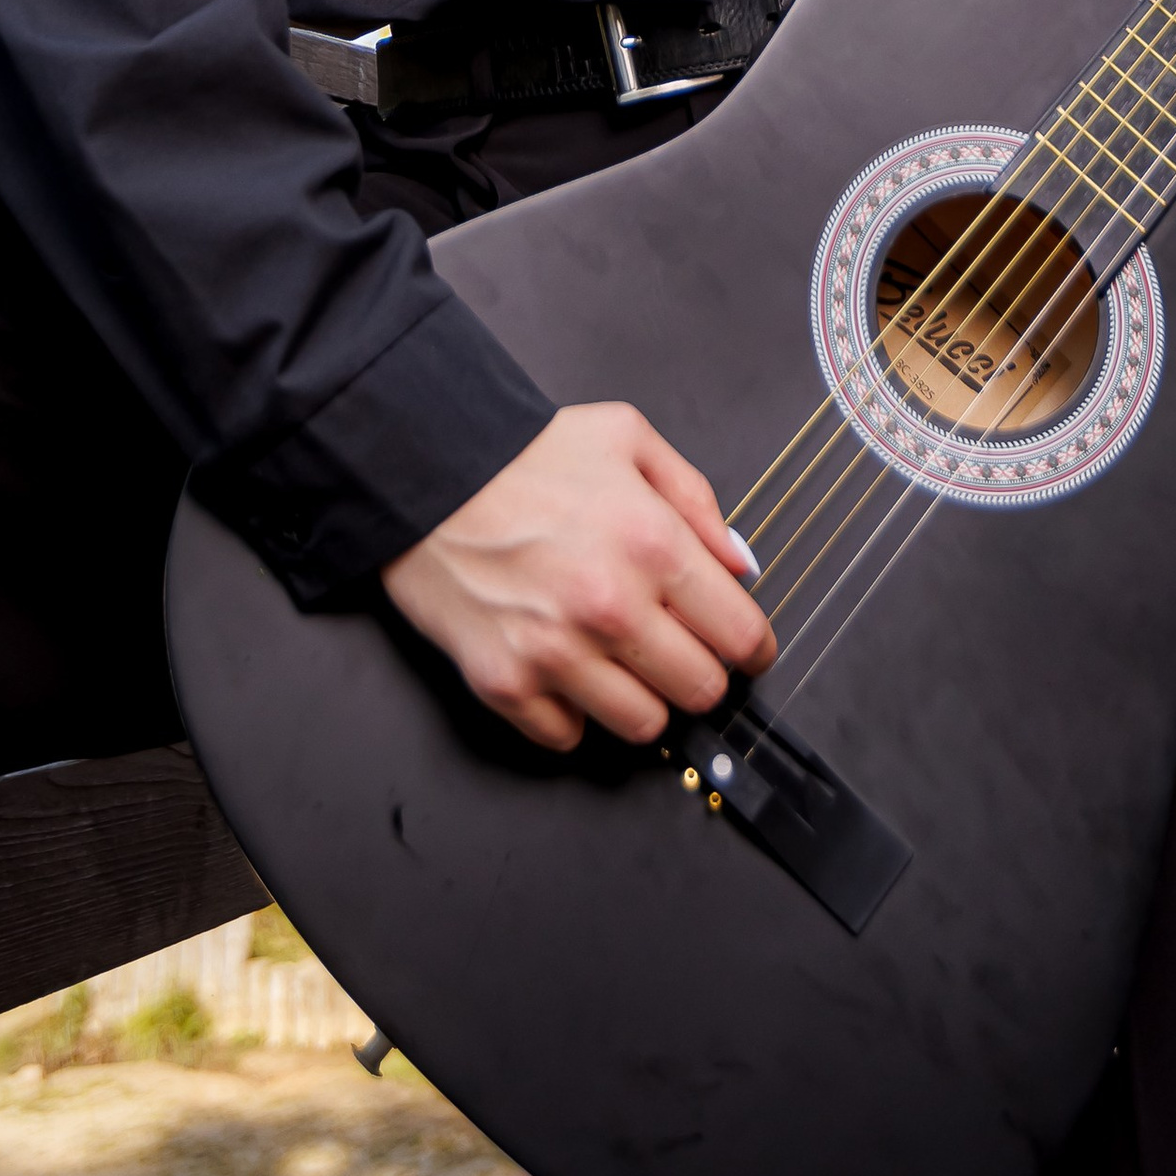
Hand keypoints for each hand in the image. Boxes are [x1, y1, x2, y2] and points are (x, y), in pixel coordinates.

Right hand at [380, 402, 773, 753]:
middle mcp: (610, 607)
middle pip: (700, 691)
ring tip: (619, 660)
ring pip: (643, 727)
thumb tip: (739, 566)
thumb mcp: (627, 438)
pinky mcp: (505, 684)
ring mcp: (555, 653)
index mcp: (652, 545)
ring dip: (641, 698)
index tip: (744, 649)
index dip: (752, 647)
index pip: (740, 637)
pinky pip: (568, 736)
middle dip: (699, 672)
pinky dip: (572, 712)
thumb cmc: (524, 454)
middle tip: (676, 648)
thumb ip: (696, 500)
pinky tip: (563, 667)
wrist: (424, 469)